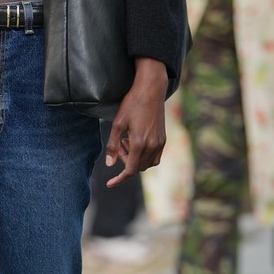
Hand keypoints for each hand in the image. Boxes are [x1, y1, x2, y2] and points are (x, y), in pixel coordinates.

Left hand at [104, 58, 168, 185]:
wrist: (151, 90)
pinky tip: (137, 142)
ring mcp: (160, 143)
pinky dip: (145, 156)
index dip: (119, 179)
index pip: (130, 170)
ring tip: (128, 141)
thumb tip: (109, 164)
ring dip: (135, 159)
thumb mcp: (117, 123)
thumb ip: (113, 145)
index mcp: (139, 143)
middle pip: (137, 167)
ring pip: (147, 164)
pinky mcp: (164, 139)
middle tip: (119, 144)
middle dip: (125, 162)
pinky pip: (155, 157)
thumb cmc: (132, 103)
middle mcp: (152, 145)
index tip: (109, 183)